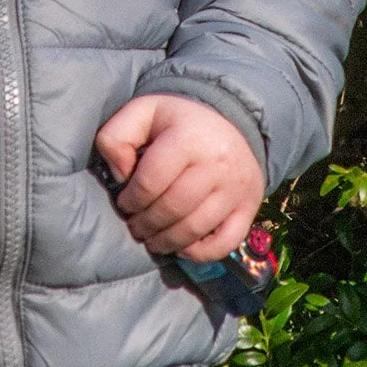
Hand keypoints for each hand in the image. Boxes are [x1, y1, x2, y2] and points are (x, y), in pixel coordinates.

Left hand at [94, 95, 264, 262]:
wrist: (230, 124)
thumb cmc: (178, 123)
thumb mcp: (143, 113)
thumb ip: (116, 137)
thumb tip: (119, 175)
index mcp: (188, 137)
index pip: (151, 181)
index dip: (131, 199)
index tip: (124, 203)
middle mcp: (218, 162)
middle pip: (173, 208)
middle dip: (146, 224)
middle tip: (135, 226)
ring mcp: (237, 187)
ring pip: (195, 228)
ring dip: (166, 242)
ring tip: (151, 239)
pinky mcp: (250, 206)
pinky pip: (226, 242)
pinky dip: (201, 253)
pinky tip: (182, 248)